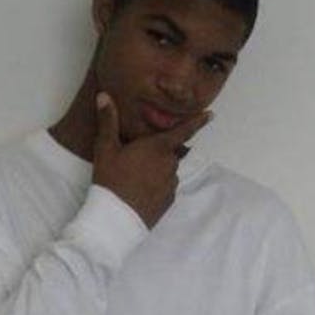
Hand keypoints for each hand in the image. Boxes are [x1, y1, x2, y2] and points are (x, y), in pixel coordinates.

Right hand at [92, 92, 211, 228]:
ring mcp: (171, 184)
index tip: (211, 114)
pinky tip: (139, 190)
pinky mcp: (168, 201)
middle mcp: (170, 164)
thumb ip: (108, 121)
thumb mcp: (105, 148)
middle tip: (135, 157)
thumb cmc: (111, 179)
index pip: (183, 131)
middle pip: (169, 151)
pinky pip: (165, 187)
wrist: (116, 218)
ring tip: (133, 177)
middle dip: (156, 151)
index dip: (197, 122)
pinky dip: (156, 186)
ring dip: (155, 169)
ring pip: (166, 170)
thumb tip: (104, 95)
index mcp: (158, 147)